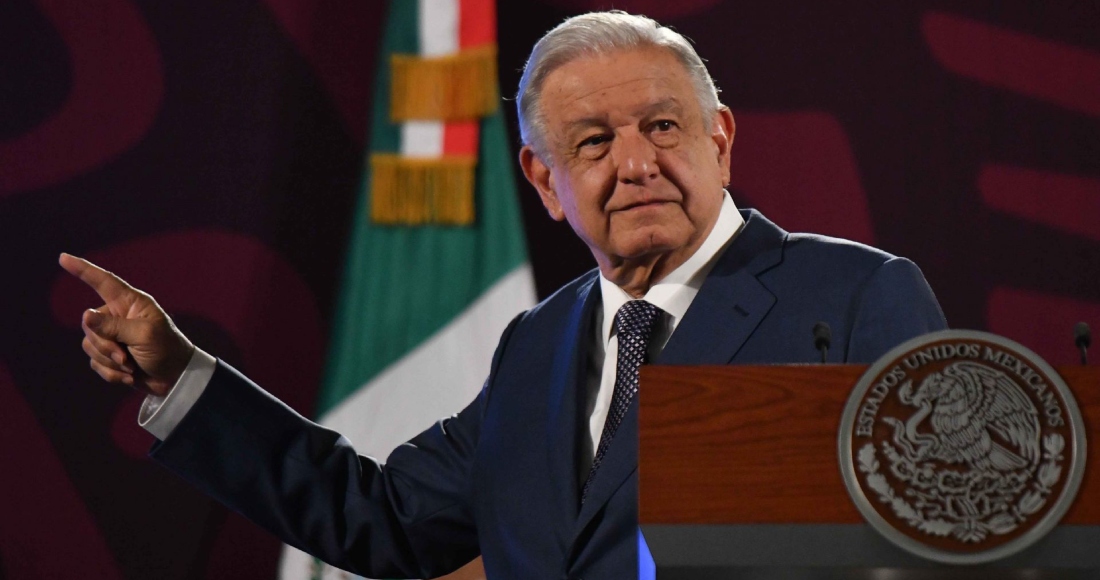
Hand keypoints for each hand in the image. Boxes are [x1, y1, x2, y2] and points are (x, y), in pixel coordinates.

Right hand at [59, 253, 195, 396]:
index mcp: (130, 303)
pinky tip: (130, 375)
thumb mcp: (144, 335)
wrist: (175, 378)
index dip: (82, 269)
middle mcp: (118, 316)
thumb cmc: (166, 349)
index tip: (63, 257)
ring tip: (131, 366)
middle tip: (126, 357)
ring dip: (110, 361)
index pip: (103, 282)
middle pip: (89, 324)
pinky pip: (94, 362)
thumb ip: (115, 326)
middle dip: (105, 345)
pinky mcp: (109, 355)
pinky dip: (111, 372)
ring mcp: (112, 335)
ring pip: (89, 345)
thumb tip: (86, 316)